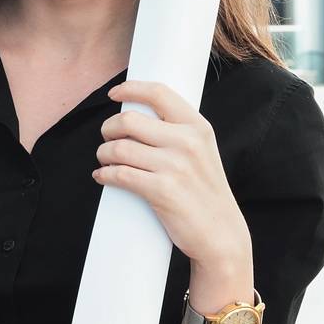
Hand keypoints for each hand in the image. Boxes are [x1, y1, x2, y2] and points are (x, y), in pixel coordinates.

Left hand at [92, 80, 250, 268]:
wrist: (221, 234)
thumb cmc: (204, 192)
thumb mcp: (202, 152)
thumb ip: (177, 132)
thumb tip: (137, 116)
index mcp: (198, 127)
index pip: (159, 93)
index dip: (131, 89)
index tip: (114, 94)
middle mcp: (188, 142)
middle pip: (128, 120)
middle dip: (108, 129)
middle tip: (107, 140)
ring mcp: (175, 166)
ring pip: (118, 148)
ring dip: (103, 154)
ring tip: (105, 161)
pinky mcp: (162, 191)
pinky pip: (119, 174)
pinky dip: (104, 174)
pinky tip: (102, 176)